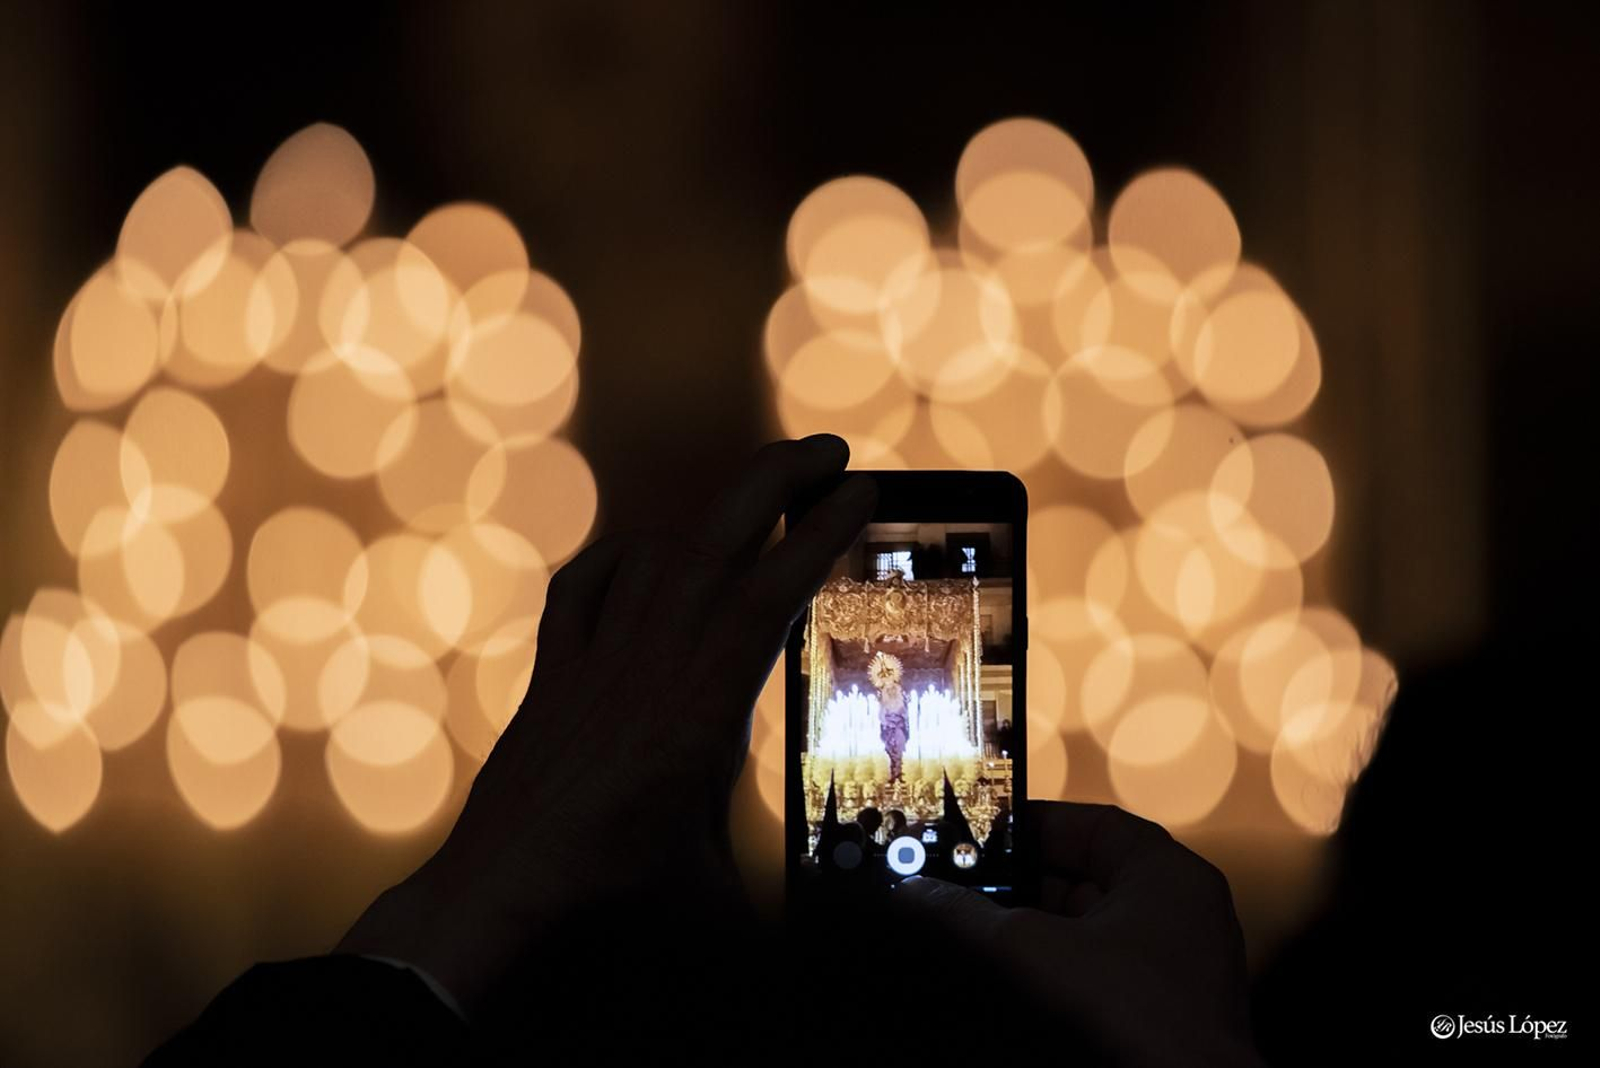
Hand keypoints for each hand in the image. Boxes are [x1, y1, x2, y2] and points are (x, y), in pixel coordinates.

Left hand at [337, 435, 875, 1015]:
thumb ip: (785, 902)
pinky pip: (585, 585)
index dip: (820, 536)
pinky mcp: (555, 669)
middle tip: (830, 452)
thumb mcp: (719, 899)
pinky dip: (623, 555)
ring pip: (657, 553)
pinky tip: (648, 550)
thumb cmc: (611, 896)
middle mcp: (649, 667)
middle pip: (714, 541)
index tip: (862, 491)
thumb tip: (850, 932)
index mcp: (700, 713)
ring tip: (763, 492)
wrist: (500, 888)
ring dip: (714, 511)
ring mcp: (596, 659)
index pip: (770, 597)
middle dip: (775, 479)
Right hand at [897, 801, 1263, 1067]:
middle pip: (1082, 878)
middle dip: (1019, 885)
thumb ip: (970, 916)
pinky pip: (1099, 971)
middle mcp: (1180, 913)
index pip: (1091, 825)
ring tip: (975, 932)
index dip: (1030, 826)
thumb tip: (915, 892)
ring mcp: (1176, 965)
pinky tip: (1013, 980)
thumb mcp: (1034, 953)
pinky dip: (1057, 969)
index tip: (977, 833)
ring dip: (1033, 931)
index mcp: (1167, 875)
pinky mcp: (1162, 1010)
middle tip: (962, 885)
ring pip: (1087, 929)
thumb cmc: (1138, 1018)